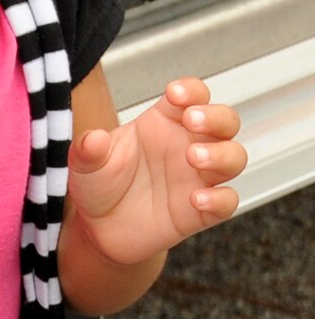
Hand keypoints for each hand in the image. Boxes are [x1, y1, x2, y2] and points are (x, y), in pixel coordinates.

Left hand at [67, 77, 244, 267]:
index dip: (191, 90)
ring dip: (221, 154)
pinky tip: (197, 198)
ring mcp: (197, 178)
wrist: (98, 228)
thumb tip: (94, 139)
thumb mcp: (84, 164)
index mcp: (162, 123)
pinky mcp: (201, 210)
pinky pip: (227, 201)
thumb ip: (88, 150)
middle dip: (216, 117)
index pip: (191, 96)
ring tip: (195, 157)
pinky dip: (219, 199)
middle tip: (193, 121)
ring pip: (233, 157)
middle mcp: (186, 146)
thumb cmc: (99, 185)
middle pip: (224, 121)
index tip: (174, 93)